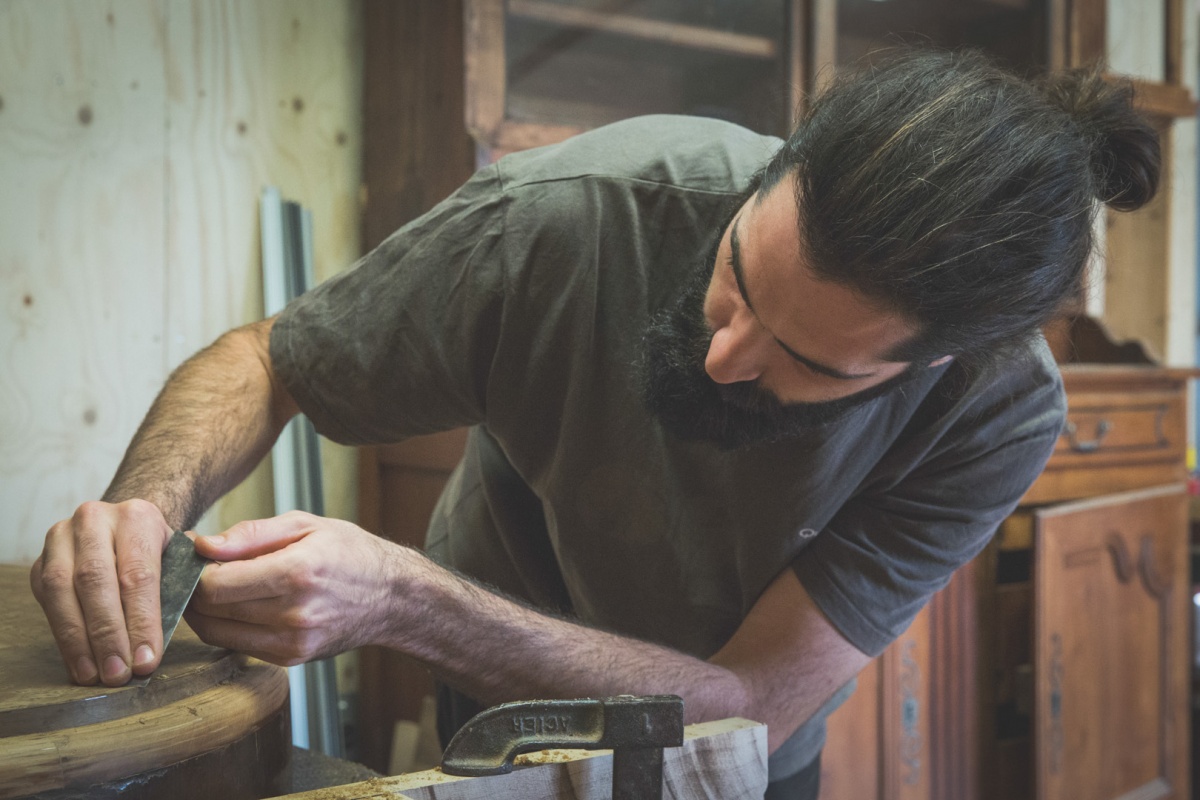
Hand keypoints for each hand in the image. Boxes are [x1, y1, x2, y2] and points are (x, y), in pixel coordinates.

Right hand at [30, 500, 173, 685]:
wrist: (125, 527)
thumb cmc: (157, 552)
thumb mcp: (179, 558)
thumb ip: (180, 590)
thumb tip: (155, 647)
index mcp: (137, 516)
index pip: (138, 573)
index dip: (142, 620)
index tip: (147, 659)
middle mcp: (95, 520)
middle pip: (96, 581)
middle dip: (107, 634)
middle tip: (119, 673)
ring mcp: (62, 538)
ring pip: (62, 590)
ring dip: (79, 640)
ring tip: (97, 674)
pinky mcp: (41, 561)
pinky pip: (47, 601)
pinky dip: (64, 636)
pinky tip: (80, 663)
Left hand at [185, 511, 401, 664]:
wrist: (392, 597)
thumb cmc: (351, 554)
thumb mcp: (305, 525)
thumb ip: (250, 534)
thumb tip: (203, 546)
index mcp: (297, 572)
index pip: (216, 584)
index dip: (196, 570)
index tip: (197, 556)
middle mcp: (294, 614)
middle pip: (211, 610)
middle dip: (196, 590)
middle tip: (202, 570)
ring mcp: (292, 642)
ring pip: (216, 633)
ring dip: (206, 611)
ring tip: (220, 587)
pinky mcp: (290, 659)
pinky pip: (237, 645)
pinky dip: (227, 626)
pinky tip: (240, 605)